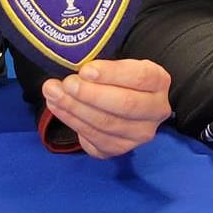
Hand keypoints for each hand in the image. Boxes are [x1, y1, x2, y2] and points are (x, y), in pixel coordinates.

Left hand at [41, 59, 171, 157]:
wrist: (119, 100)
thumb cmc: (116, 77)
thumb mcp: (118, 64)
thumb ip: (103, 65)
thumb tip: (77, 68)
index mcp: (159, 81)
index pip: (140, 77)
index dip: (112, 74)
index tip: (85, 69)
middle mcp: (156, 110)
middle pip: (125, 104)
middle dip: (91, 94)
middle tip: (66, 84)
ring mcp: (139, 133)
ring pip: (107, 124)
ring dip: (75, 108)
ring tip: (53, 93)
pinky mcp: (119, 148)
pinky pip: (94, 139)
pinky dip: (72, 122)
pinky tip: (58, 107)